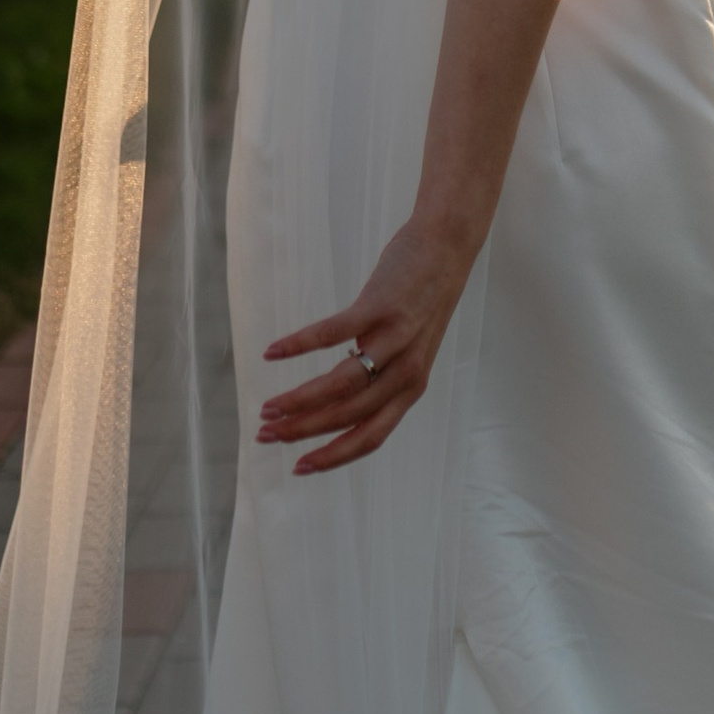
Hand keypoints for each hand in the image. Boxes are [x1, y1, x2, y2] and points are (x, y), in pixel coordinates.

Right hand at [257, 214, 472, 475]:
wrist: (447, 247)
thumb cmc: (421, 300)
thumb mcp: (411, 350)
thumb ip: (382, 376)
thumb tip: (338, 399)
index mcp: (411, 388)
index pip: (369, 437)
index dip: (333, 456)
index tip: (298, 466)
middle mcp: (406, 371)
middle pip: (347, 414)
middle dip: (302, 430)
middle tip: (266, 433)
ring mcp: (394, 339)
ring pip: (340, 383)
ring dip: (299, 400)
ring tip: (267, 407)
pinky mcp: (380, 306)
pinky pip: (333, 332)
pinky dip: (299, 345)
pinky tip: (272, 352)